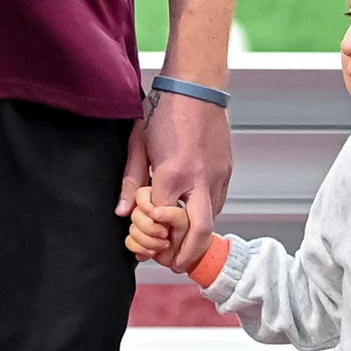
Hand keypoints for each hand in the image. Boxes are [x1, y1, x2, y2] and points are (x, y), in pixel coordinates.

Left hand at [118, 90, 231, 275]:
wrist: (196, 85)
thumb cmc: (163, 110)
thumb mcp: (138, 143)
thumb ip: (132, 181)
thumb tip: (123, 212)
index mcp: (173, 172)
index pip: (162, 219)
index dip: (151, 234)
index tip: (142, 239)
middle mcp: (200, 178)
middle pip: (199, 232)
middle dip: (186, 255)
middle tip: (172, 265)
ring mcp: (218, 175)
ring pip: (212, 220)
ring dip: (196, 236)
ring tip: (178, 242)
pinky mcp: (227, 171)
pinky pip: (218, 203)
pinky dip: (205, 216)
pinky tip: (190, 214)